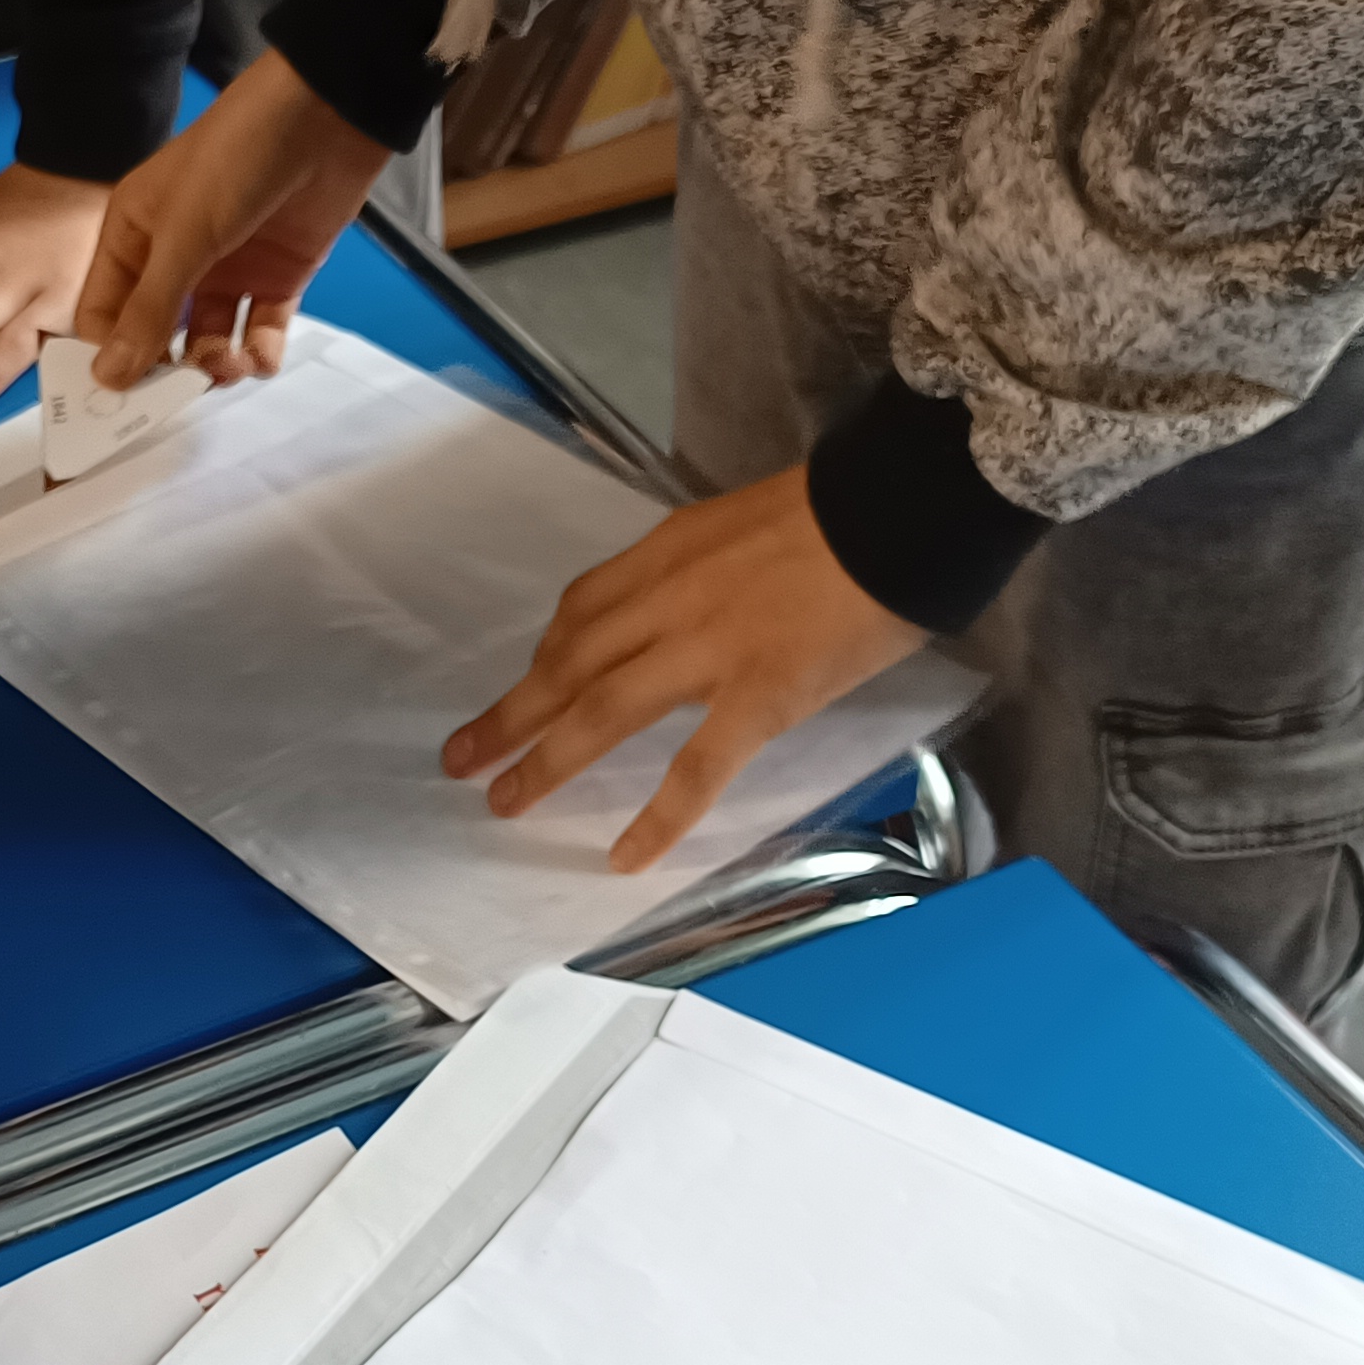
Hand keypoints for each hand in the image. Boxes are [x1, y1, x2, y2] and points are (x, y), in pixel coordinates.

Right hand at [73, 54, 388, 387]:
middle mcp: (173, 255)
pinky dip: (259, 352)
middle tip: (180, 392)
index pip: (103, 313)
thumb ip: (148, 309)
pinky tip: (260, 357)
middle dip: (165, 366)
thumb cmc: (237, 158)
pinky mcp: (276, 274)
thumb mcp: (183, 235)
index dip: (111, 354)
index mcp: (131, 234)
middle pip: (154, 332)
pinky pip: (259, 329)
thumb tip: (106, 377)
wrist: (326, 116)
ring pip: (207, 337)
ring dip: (215, 362)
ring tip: (231, 365)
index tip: (125, 394)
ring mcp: (226, 267)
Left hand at [444, 466, 930, 873]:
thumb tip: (703, 601)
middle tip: (461, 756)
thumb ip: (711, 566)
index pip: (582, 610)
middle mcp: (669, 600)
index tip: (525, 689)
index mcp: (668, 553)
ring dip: (546, 761)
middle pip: (569, 663)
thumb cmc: (845, 509)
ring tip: (505, 804)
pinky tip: (625, 857)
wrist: (902, 507)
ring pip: (603, 711)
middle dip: (512, 713)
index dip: (544, 657)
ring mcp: (709, 650)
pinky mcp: (758, 695)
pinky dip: (658, 817)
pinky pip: (697, 767)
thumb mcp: (750, 523)